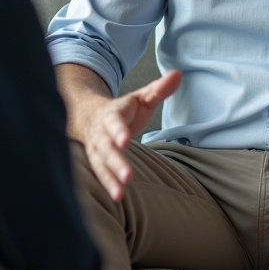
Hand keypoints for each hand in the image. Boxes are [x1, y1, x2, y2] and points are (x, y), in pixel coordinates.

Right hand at [79, 70, 180, 201]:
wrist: (90, 115)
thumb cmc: (124, 109)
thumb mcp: (141, 97)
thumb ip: (158, 89)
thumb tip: (178, 74)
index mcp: (112, 113)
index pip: (113, 121)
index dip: (118, 130)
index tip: (125, 139)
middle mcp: (101, 132)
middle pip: (106, 147)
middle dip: (116, 161)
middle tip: (128, 174)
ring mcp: (97, 148)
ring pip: (100, 162)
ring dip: (110, 177)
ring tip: (120, 191)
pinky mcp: (96, 160)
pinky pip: (99, 173)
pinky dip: (107, 184)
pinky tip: (117, 196)